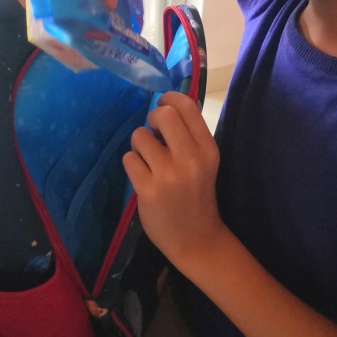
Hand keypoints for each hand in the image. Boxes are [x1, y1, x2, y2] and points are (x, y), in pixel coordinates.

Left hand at [122, 91, 224, 270]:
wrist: (196, 239)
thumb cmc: (197, 195)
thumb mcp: (204, 162)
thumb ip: (190, 136)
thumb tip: (169, 104)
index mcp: (208, 149)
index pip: (187, 106)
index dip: (169, 98)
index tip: (162, 104)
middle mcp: (191, 158)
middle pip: (163, 114)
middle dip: (152, 119)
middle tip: (154, 134)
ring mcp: (169, 175)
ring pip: (140, 136)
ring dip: (139, 145)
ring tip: (148, 161)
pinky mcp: (149, 190)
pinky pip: (129, 158)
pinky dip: (132, 164)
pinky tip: (142, 176)